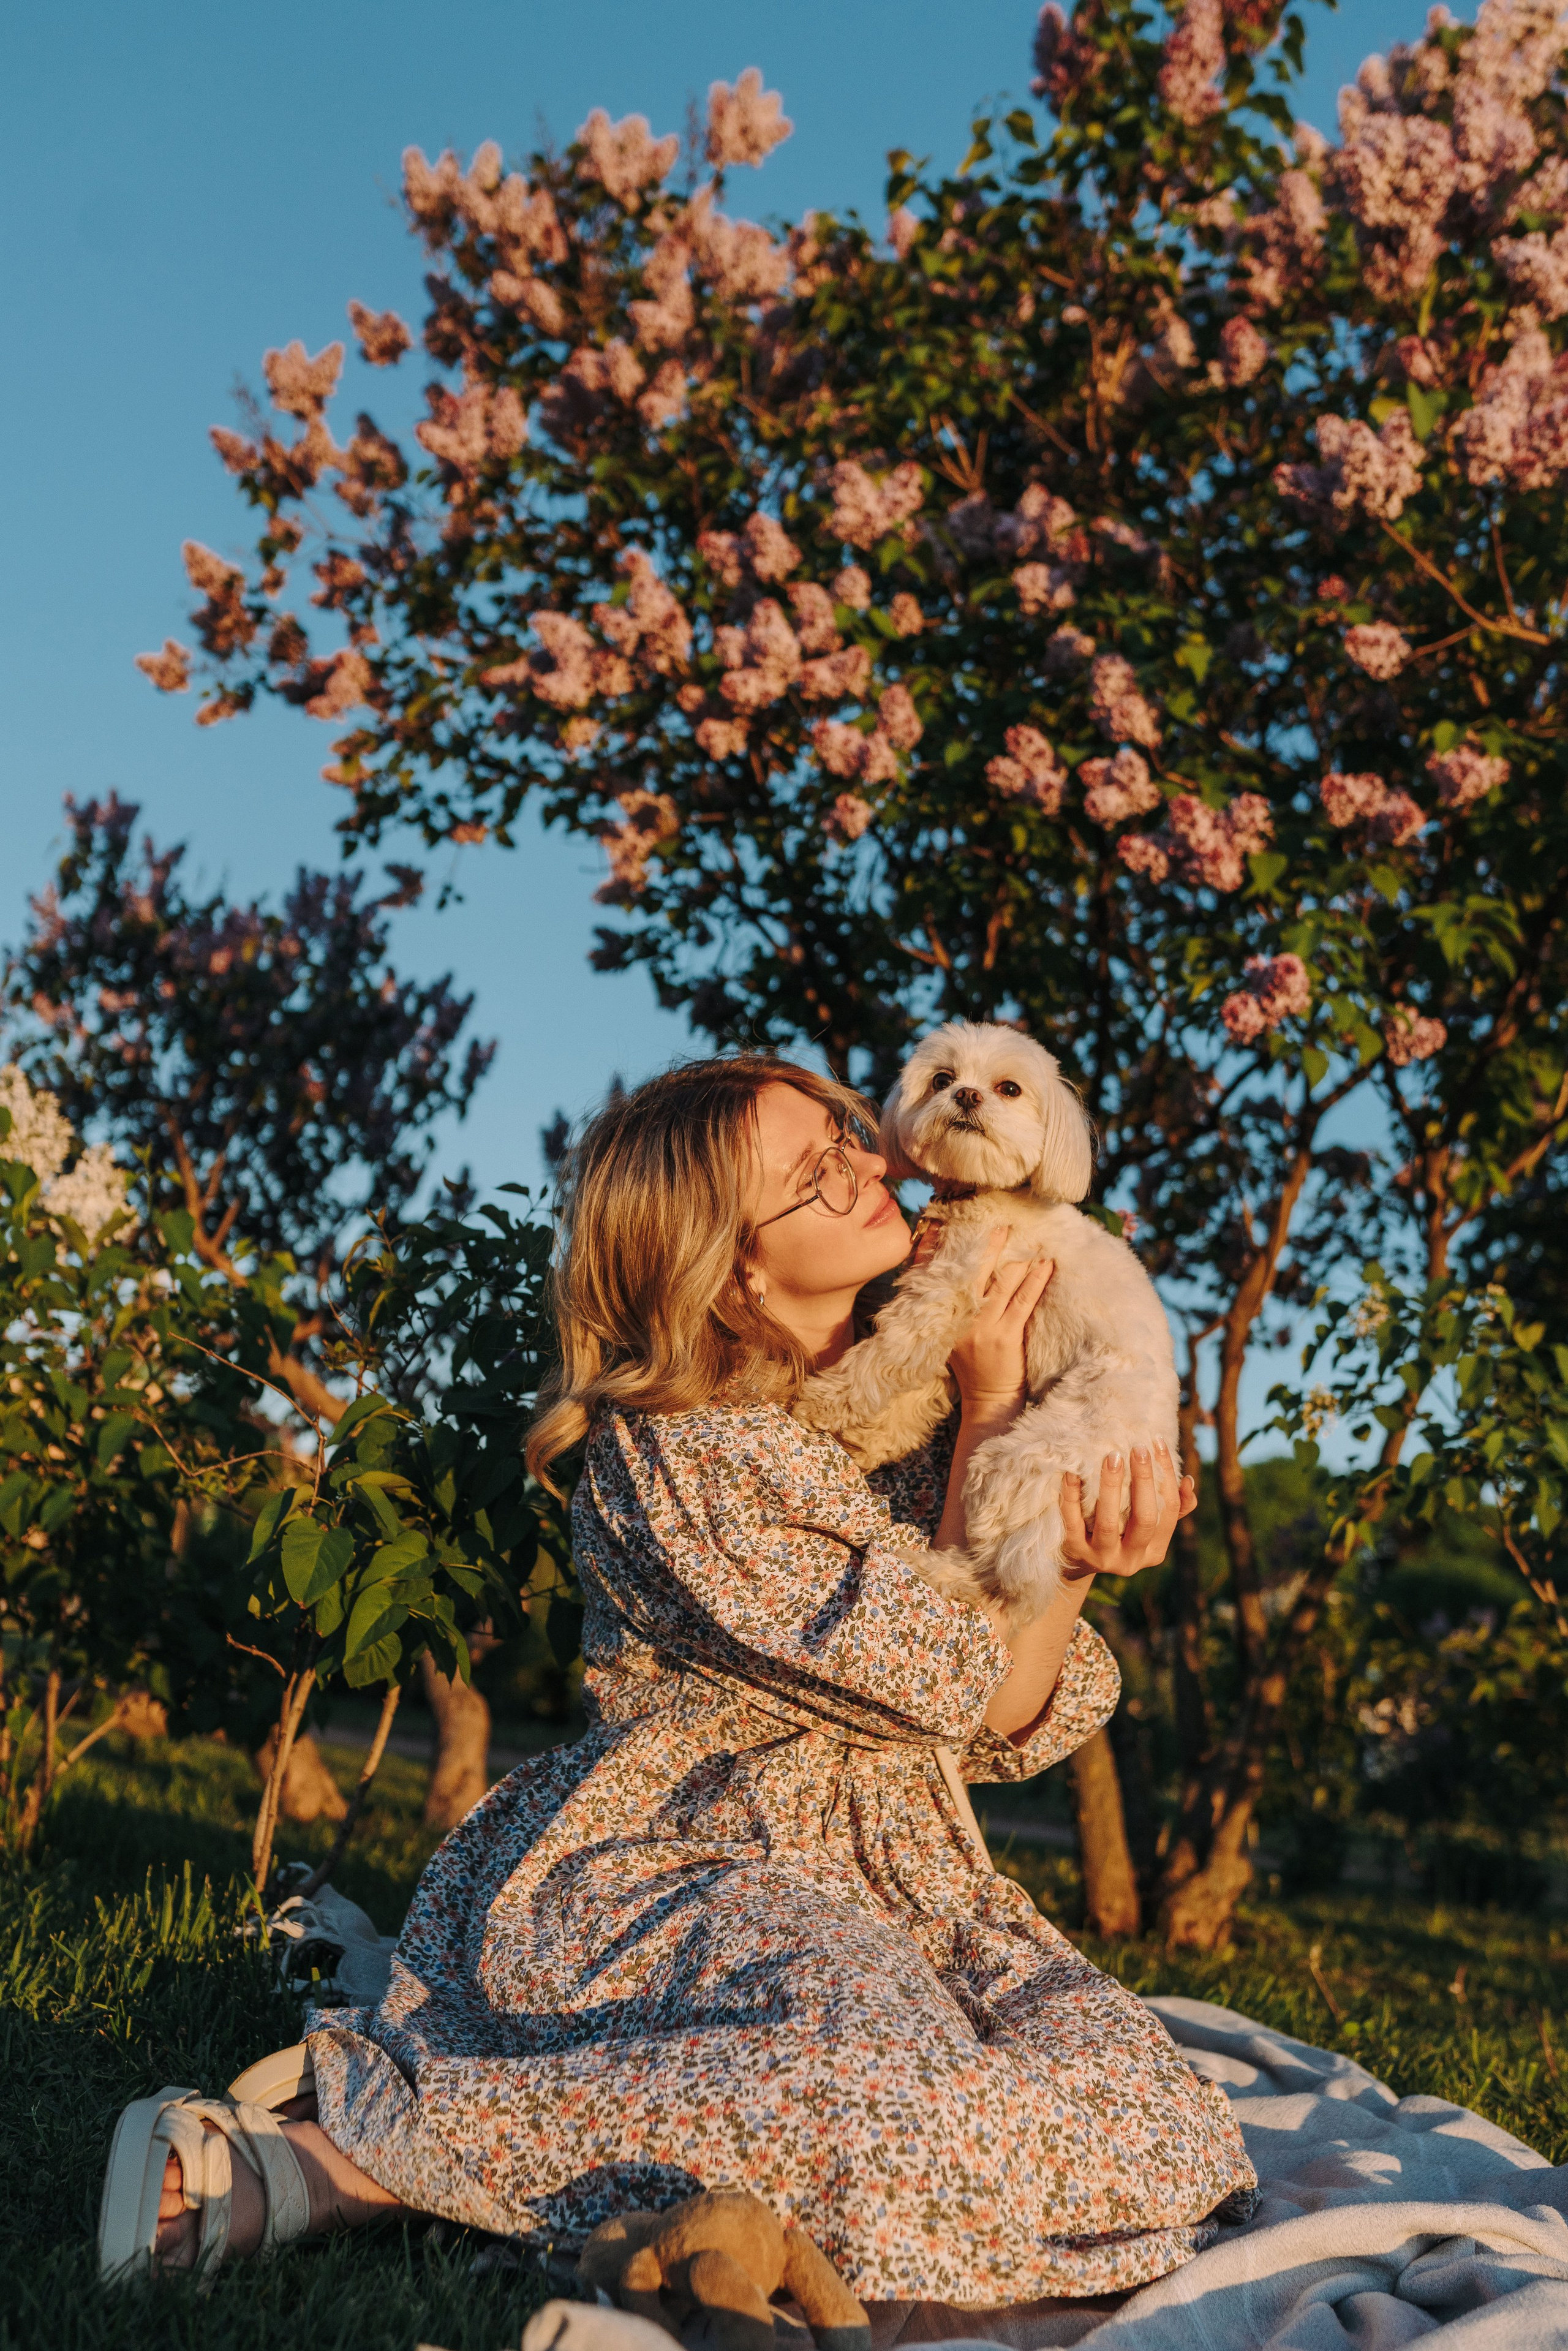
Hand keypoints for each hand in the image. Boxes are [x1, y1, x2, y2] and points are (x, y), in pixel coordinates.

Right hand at [948, 1226, 1054, 1416]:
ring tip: (1032, 1239)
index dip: (944, 1246)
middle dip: (988, 1245)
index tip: (952, 1222)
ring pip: (1002, 1282)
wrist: (987, 1401)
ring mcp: (982, 1327)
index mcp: (941, 1316)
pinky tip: (1046, 1264)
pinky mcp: (1005, 1336)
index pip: (938, 1274)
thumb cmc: (973, 1367)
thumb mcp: (952, 1336)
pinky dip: (1036, 1280)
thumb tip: (965, 1274)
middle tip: (1002, 1223)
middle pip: (973, 1271)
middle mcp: (958, 1318)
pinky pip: (1023, 1300)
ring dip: (1019, 1258)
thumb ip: (954, 1307)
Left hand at [1059, 1440, 1193, 1580]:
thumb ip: (1169, 1508)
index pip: (1169, 1510)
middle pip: (1145, 1519)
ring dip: (1110, 1487)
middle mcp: (1131, 1559)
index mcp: (1154, 1550)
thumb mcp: (1144, 1528)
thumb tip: (1187, 1481)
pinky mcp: (1074, 1551)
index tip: (1156, 1442)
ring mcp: (1101, 1557)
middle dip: (1144, 1481)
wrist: (1077, 1563)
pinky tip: (1073, 1472)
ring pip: (1109, 1523)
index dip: (1166, 1475)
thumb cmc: (1119, 1534)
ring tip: (1112, 1457)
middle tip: (1138, 1447)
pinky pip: (1072, 1520)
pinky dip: (1071, 1495)